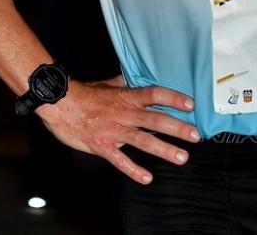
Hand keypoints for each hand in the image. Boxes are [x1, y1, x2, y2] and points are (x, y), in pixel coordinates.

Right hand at [36, 79, 198, 184]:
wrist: (60, 105)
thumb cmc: (85, 93)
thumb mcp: (107, 84)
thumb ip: (125, 84)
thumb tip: (138, 78)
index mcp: (126, 97)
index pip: (154, 94)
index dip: (173, 98)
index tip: (190, 104)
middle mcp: (124, 114)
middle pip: (155, 120)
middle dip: (177, 128)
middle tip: (196, 135)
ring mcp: (114, 131)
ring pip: (143, 141)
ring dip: (164, 150)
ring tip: (182, 157)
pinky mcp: (103, 146)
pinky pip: (120, 161)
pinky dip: (133, 170)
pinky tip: (148, 178)